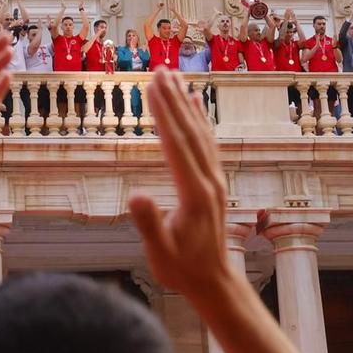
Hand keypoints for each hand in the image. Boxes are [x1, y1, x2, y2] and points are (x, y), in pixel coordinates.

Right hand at [127, 70, 232, 304]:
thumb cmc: (182, 270)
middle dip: (173, 100)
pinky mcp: (215, 183)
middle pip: (190, 133)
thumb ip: (149, 226)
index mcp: (195, 194)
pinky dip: (199, 120)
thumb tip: (137, 196)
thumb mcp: (160, 254)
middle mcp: (209, 181)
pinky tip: (194, 106)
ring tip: (174, 78)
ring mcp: (215, 181)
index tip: (151, 89)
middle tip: (160, 71)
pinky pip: (207, 144)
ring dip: (186, 105)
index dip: (163, 116)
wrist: (214, 281)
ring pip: (201, 134)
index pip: (176, 146)